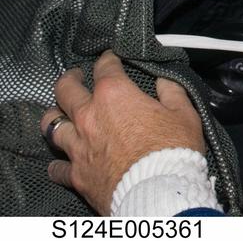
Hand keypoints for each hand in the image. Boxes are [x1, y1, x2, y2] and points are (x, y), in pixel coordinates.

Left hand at [41, 51, 204, 214]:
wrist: (157, 191)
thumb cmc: (173, 149)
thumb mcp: (184, 113)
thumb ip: (172, 91)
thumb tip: (164, 80)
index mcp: (115, 96)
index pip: (105, 67)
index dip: (108, 59)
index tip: (111, 57)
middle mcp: (89, 117)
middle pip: (66, 91)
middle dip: (69, 79)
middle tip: (74, 76)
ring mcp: (78, 147)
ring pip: (51, 126)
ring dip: (55, 117)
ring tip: (59, 114)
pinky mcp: (75, 174)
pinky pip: (57, 167)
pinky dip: (59, 163)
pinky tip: (61, 161)